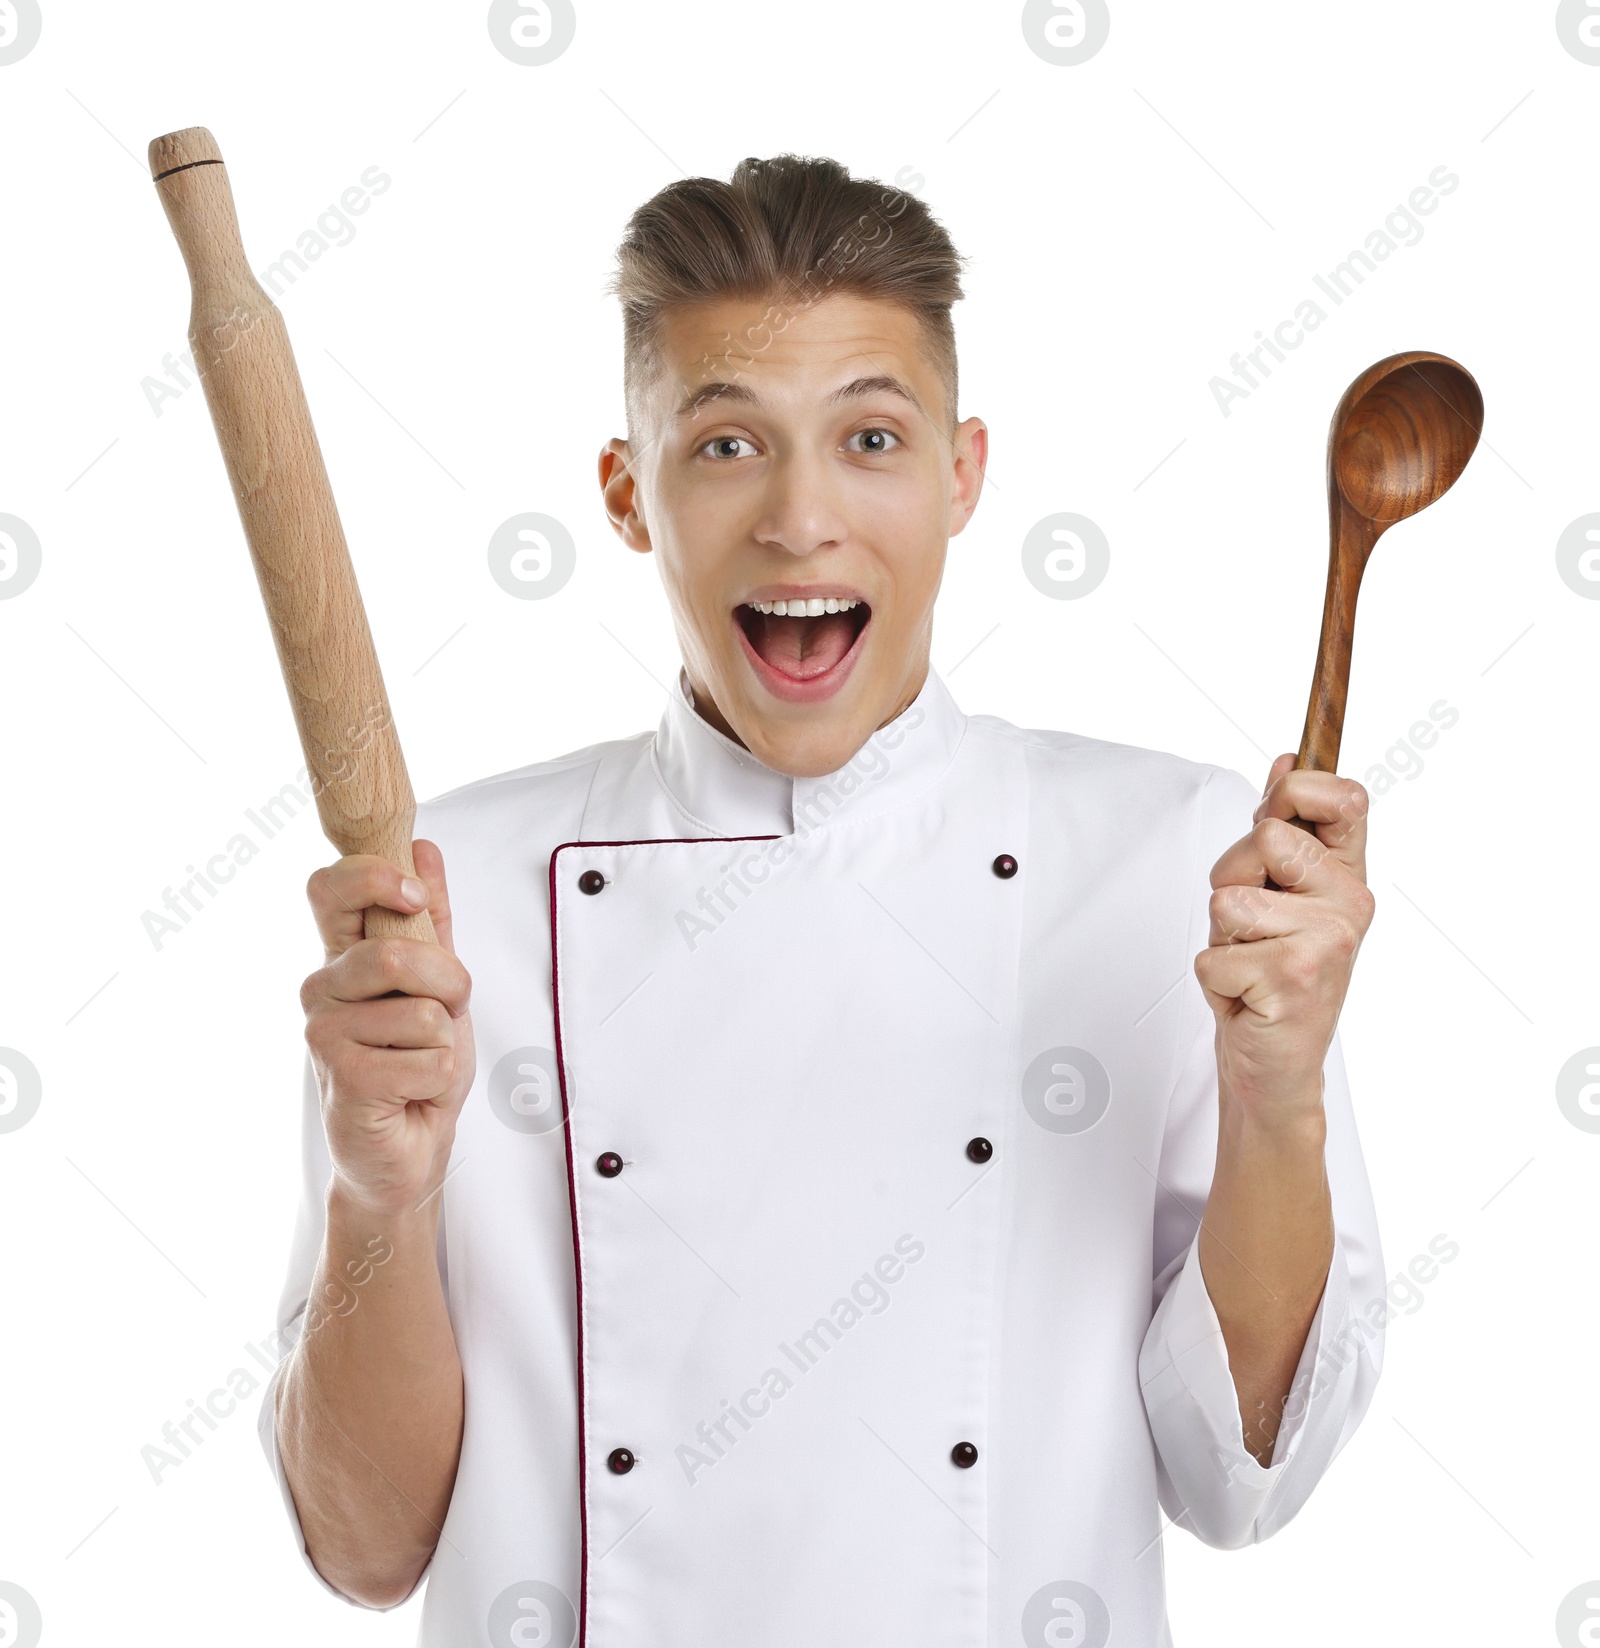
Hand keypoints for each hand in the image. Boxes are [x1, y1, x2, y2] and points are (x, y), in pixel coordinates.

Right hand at [300, 840, 475, 1215]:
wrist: (410, 1149)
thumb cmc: (417, 1064)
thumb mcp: (438, 982)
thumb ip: (432, 919)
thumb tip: (424, 848)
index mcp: (342, 955)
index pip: (329, 888)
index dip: (372, 877)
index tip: (412, 895)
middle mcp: (322, 988)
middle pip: (397, 953)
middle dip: (449, 986)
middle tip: (446, 1014)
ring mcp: (324, 1033)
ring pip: (422, 1011)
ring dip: (445, 1041)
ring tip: (420, 1061)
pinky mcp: (342, 1077)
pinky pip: (429, 1057)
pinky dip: (440, 1078)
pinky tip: (411, 1093)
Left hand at [1194, 758, 1374, 1121]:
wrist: (1274, 1064)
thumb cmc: (1269, 974)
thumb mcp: (1277, 895)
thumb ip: (1283, 830)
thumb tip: (1289, 758)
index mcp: (1349, 876)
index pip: (1344, 797)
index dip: (1296, 793)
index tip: (1273, 818)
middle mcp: (1351, 903)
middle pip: (1266, 838)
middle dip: (1232, 877)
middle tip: (1248, 925)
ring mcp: (1328, 941)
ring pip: (1229, 897)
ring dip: (1221, 935)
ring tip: (1248, 963)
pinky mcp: (1293, 978)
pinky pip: (1213, 952)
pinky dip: (1213, 978)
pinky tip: (1246, 997)